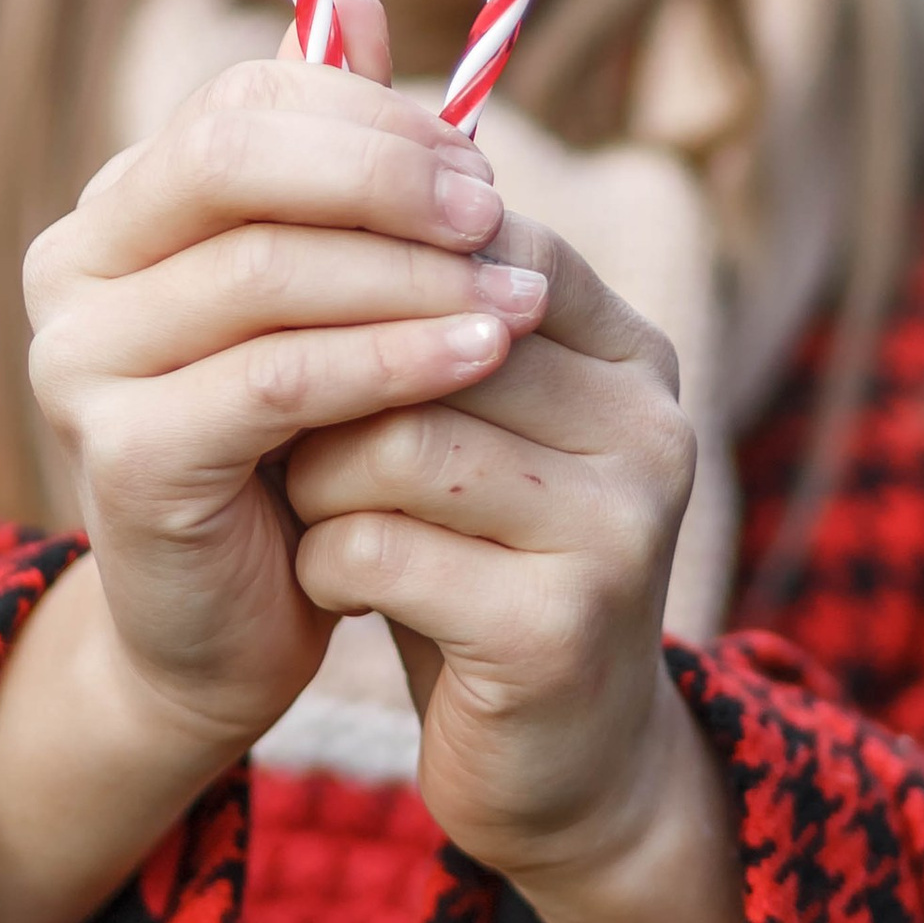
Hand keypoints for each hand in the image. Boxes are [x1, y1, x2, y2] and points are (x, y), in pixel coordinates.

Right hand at [20, 0, 550, 766]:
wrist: (223, 630)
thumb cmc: (286, 441)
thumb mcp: (314, 290)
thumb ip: (328, 159)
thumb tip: (361, 3)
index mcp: (112, 209)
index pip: (237, 105)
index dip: (366, 116)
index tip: (477, 160)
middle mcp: (70, 269)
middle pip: (229, 165)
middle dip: (380, 175)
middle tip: (496, 209)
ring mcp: (80, 362)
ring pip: (265, 273)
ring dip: (410, 274)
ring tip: (521, 290)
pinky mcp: (123, 456)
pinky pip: (278, 381)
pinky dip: (391, 358)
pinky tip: (479, 354)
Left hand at [281, 213, 696, 885]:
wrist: (557, 768)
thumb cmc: (480, 559)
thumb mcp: (470, 424)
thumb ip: (425, 316)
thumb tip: (322, 155)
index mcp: (633, 353)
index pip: (486, 240)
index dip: (367, 264)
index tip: (286, 308)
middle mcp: (648, 423)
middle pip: (429, 336)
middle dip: (328, 378)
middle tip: (274, 420)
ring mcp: (619, 527)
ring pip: (397, 438)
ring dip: (319, 479)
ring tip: (315, 508)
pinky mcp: (560, 627)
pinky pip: (381, 547)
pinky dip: (326, 563)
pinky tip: (338, 587)